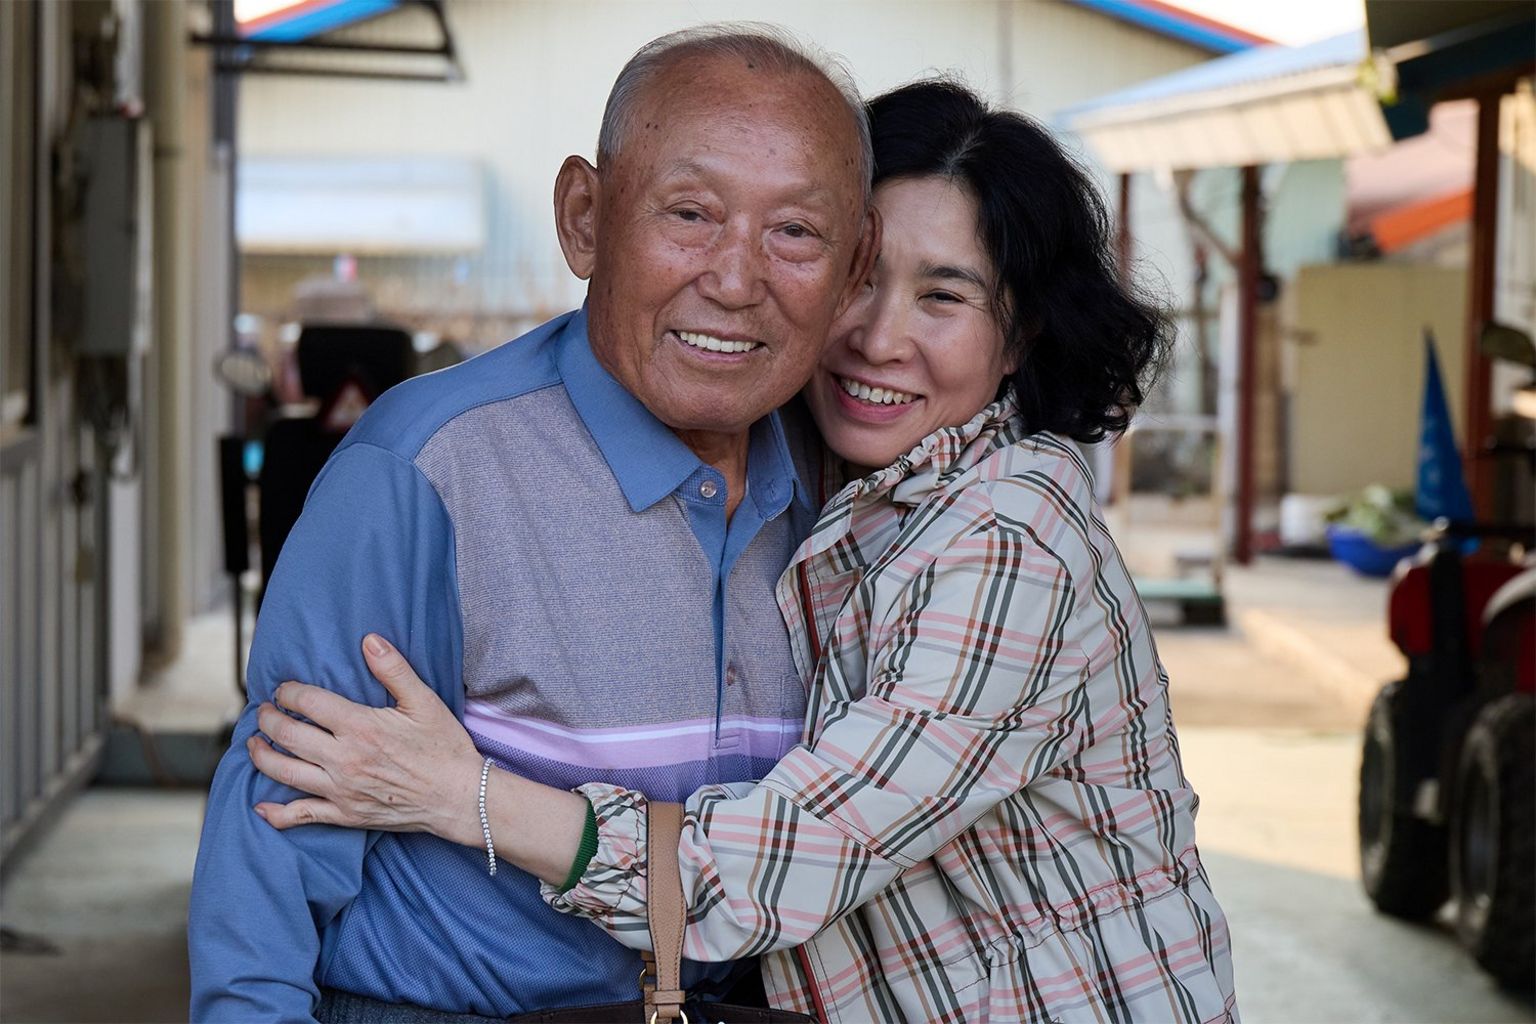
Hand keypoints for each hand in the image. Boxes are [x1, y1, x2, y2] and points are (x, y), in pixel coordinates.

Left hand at [249, 633, 483, 846]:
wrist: (459, 797)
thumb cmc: (444, 747)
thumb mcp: (424, 702)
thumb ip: (394, 669)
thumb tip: (369, 640)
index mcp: (360, 727)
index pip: (308, 703)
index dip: (288, 692)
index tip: (284, 689)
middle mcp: (343, 759)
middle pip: (287, 735)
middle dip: (268, 719)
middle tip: (264, 711)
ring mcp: (340, 790)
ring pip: (285, 772)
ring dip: (261, 756)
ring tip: (253, 744)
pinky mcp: (345, 815)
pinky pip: (302, 815)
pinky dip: (277, 813)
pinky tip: (262, 806)